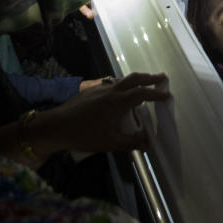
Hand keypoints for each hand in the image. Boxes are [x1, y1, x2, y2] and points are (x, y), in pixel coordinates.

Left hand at [33, 72, 170, 152]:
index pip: (142, 94)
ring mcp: (99, 89)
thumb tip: (148, 144)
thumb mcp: (109, 143)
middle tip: (161, 77)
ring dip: (136, 79)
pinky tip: (119, 92)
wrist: (55, 127)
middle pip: (134, 78)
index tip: (167, 94)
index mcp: (118, 102)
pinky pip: (111, 83)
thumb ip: (130, 143)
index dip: (156, 93)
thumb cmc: (83, 135)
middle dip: (149, 77)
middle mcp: (110, 91)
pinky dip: (122, 83)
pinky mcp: (90, 91)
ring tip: (144, 82)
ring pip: (122, 79)